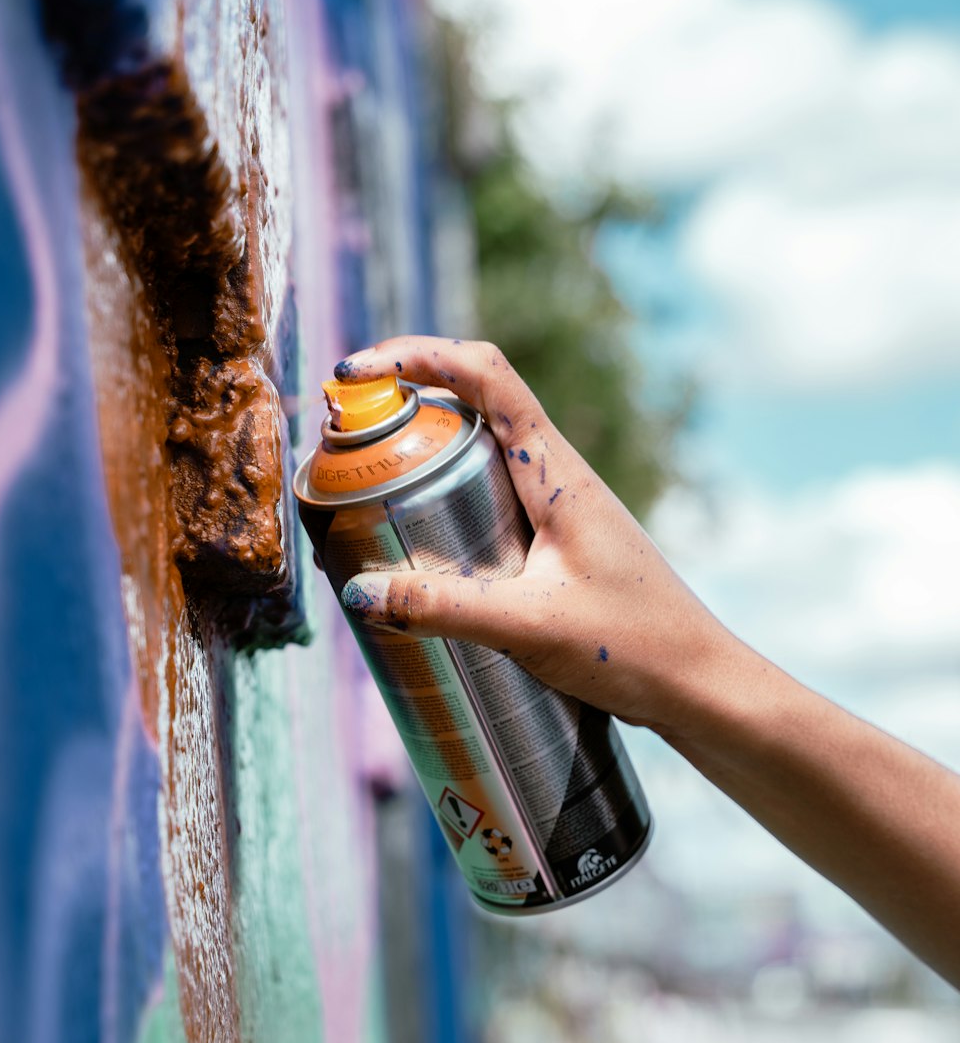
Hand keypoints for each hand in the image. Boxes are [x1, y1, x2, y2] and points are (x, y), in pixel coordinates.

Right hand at [334, 335, 728, 737]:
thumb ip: (442, 609)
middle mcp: (557, 474)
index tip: (354, 377)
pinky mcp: (555, 545)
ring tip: (360, 489)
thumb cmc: (635, 647)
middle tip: (341, 441)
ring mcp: (557, 508)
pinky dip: (442, 502)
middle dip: (401, 405)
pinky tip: (414, 548)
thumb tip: (357, 592)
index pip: (484, 373)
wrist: (702, 686)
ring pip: (477, 454)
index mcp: (557, 470)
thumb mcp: (529, 626)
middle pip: (471, 404)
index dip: (414, 356)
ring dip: (420, 454)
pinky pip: (488, 500)